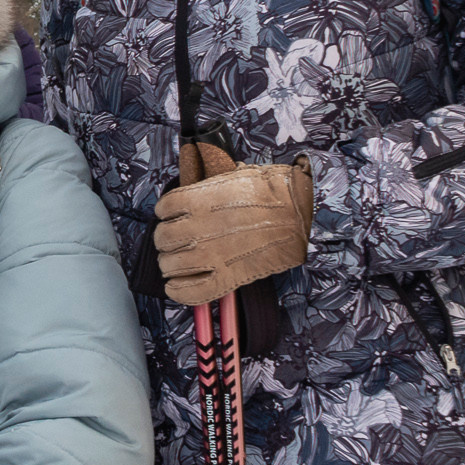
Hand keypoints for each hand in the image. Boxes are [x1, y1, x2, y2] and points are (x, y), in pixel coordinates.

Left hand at [154, 145, 312, 306]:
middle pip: (163, 238)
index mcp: (199, 199)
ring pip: (169, 264)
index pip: (163, 208)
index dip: (165, 213)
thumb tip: (200, 173)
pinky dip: (178, 291)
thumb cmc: (275, 190)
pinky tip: (176, 286)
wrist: (302, 213)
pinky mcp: (227, 277)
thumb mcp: (236, 172)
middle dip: (166, 240)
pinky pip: (190, 291)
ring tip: (177, 262)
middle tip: (174, 240)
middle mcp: (199, 227)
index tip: (171, 215)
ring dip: (170, 264)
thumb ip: (210, 180)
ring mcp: (212, 254)